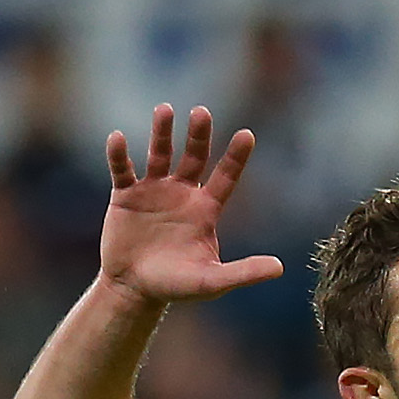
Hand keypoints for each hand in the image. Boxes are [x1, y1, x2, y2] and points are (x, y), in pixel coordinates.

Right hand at [100, 104, 283, 304]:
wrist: (135, 289)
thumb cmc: (177, 286)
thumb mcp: (212, 281)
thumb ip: (243, 272)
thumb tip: (280, 268)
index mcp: (205, 210)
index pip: (225, 177)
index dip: (236, 157)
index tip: (247, 134)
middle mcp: (182, 194)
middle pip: (194, 157)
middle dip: (198, 135)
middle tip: (202, 112)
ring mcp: (153, 191)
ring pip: (159, 154)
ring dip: (162, 133)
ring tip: (165, 109)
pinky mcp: (126, 196)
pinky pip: (122, 169)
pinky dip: (119, 154)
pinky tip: (118, 138)